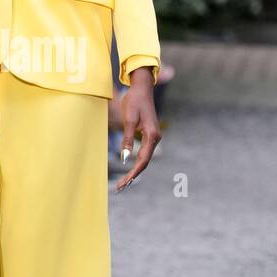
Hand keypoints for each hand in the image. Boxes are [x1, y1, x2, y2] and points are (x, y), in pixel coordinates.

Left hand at [114, 73, 161, 192]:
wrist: (142, 88)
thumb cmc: (134, 101)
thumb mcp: (129, 119)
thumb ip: (128, 139)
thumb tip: (125, 157)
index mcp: (152, 135)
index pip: (142, 160)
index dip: (132, 174)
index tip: (123, 184)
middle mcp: (156, 138)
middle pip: (144, 162)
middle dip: (132, 176)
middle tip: (120, 188)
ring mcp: (154, 136)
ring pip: (145, 158)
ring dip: (134, 171)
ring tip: (124, 182)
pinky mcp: (149, 134)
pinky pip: (144, 152)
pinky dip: (136, 162)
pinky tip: (130, 169)